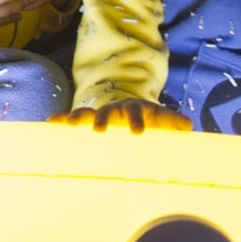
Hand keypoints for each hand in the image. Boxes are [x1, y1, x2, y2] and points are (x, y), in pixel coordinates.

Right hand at [52, 99, 191, 133]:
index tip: (137, 132)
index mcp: (135, 109)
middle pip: (109, 112)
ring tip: (70, 123)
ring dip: (79, 117)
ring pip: (88, 113)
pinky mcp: (88, 120)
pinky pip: (74, 118)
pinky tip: (51, 122)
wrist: (131, 112)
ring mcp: (100, 114)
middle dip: (104, 119)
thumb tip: (189, 126)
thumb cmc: (150, 120)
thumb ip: (173, 122)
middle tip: (101, 129)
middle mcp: (115, 109)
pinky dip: (63, 119)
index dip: (137, 121)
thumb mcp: (162, 120)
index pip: (136, 113)